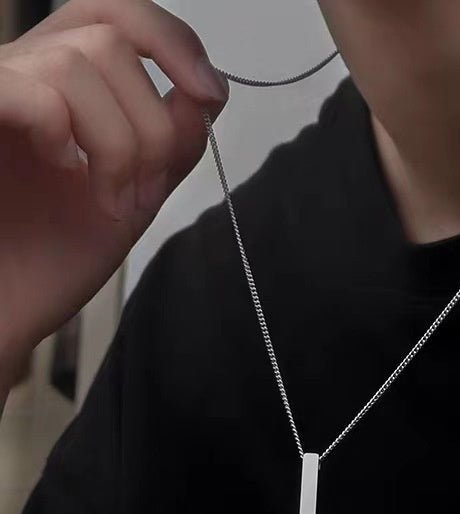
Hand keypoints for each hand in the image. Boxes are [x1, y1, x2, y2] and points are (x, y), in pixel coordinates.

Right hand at [0, 0, 229, 378]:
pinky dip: (62, 130)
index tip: (210, 95)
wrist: (3, 309)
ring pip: (78, 62)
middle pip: (111, 39)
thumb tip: (207, 90)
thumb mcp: (133, 197)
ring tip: (106, 199)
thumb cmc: (51, 260)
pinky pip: (29, 89)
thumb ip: (171, 145)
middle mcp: (23, 72)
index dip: (172, 40)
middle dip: (151, 125)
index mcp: (62, 85)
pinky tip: (58, 166)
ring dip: (116, 142)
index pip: (116, 14)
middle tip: (139, 192)